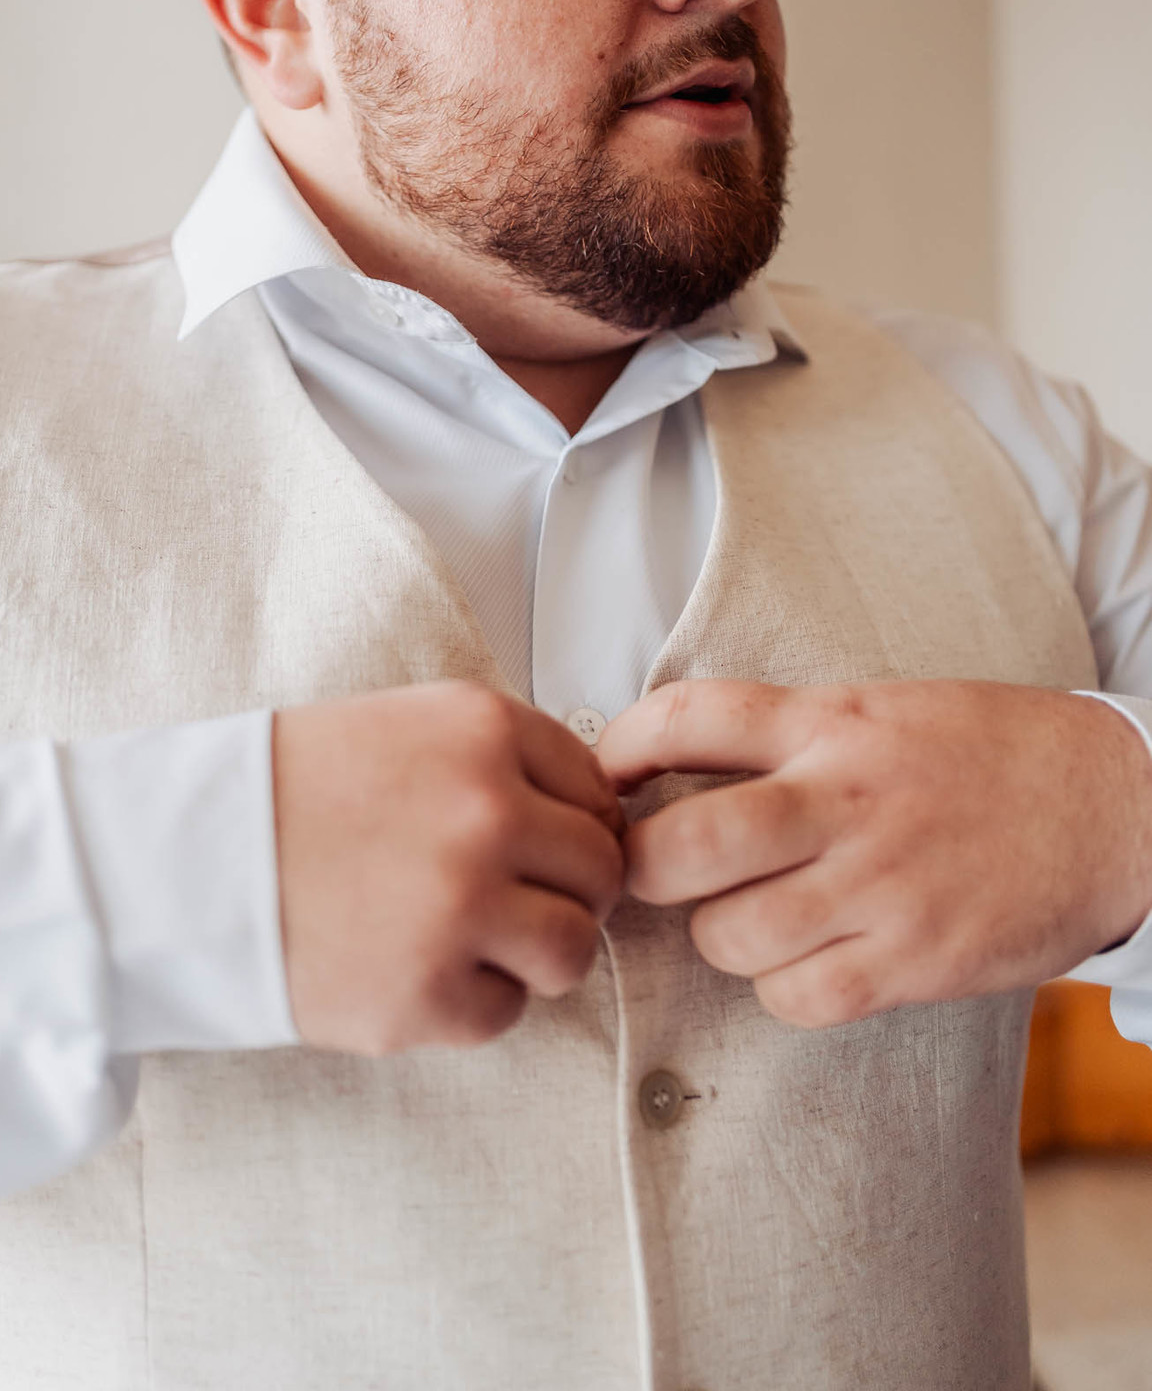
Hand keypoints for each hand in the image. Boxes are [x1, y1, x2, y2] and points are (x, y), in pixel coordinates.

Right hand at [273, 682, 623, 1052]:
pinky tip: (416, 967)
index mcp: (482, 730)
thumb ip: (505, 760)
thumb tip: (599, 815)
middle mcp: (484, 812)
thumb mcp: (406, 724)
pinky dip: (471, 1001)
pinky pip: (506, 1012)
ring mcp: (458, 906)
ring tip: (475, 940)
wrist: (183, 859)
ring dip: (535, 952)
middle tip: (514, 900)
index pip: (597, 789)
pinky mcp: (425, 994)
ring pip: (573, 947)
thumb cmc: (294, 790)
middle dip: (567, 891)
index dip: (575, 824)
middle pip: (601, 870)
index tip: (542, 844)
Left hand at [596, 679, 1151, 1027]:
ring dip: (718, 935)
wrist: (1117, 809)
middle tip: (651, 873)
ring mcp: (880, 885)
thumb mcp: (884, 708)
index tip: (603, 776)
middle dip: (641, 868)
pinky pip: (797, 996)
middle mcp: (846, 799)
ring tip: (751, 917)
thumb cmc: (992, 753)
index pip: (690, 716)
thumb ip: (791, 733)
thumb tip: (680, 763)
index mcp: (833, 721)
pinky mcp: (915, 960)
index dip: (620, 746)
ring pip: (729, 935)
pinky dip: (782, 988)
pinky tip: (809, 960)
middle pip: (684, 846)